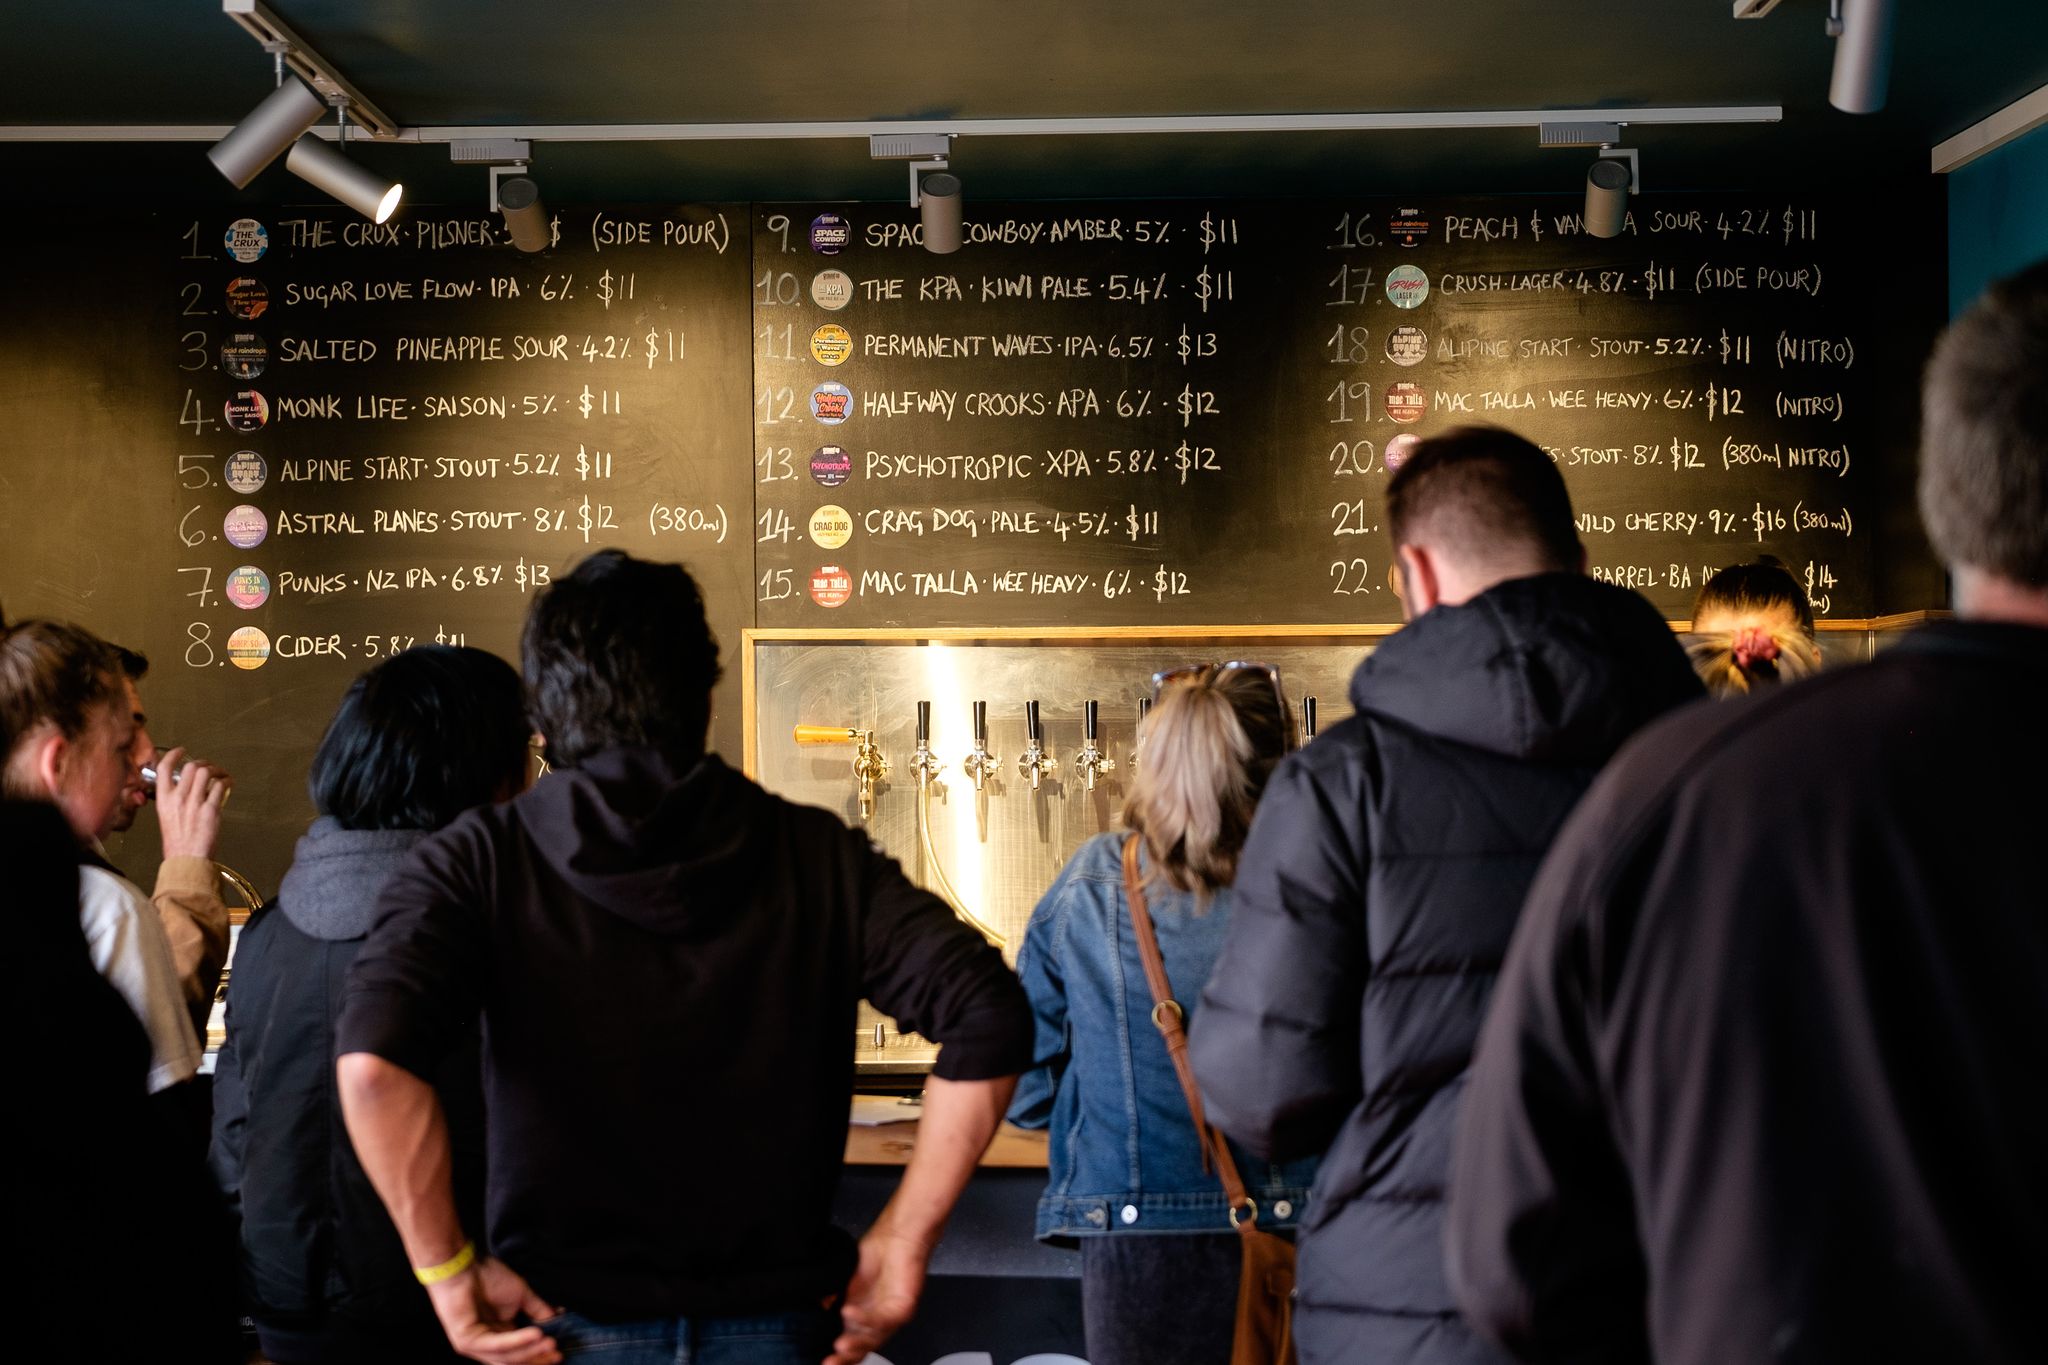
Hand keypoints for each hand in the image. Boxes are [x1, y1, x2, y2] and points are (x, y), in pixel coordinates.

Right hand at [153, 746, 229, 860]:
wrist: (186, 859)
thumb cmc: (177, 842)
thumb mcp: (167, 816)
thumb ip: (174, 800)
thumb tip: (186, 788)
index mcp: (163, 799)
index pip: (164, 769)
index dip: (174, 755)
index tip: (182, 751)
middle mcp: (178, 798)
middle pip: (192, 767)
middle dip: (204, 763)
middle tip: (209, 767)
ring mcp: (194, 803)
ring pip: (207, 772)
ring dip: (217, 770)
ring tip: (221, 775)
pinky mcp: (210, 809)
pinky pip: (220, 786)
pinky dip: (226, 781)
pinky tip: (228, 784)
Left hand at [425, 1256, 561, 1364]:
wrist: (462, 1265)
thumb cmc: (487, 1276)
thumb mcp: (520, 1295)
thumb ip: (536, 1309)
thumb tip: (556, 1319)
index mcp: (497, 1335)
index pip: (520, 1353)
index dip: (539, 1354)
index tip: (560, 1352)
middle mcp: (485, 1345)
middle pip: (514, 1360)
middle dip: (537, 1358)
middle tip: (558, 1354)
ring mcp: (474, 1345)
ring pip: (506, 1356)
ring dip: (531, 1351)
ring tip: (551, 1343)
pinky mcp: (467, 1341)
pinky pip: (497, 1344)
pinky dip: (518, 1341)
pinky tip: (535, 1334)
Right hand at [825, 1228, 930, 1364]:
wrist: (898, 1234)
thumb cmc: (877, 1252)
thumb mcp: (846, 1279)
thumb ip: (833, 1297)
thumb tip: (815, 1311)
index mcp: (863, 1316)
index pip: (850, 1342)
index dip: (837, 1354)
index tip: (821, 1360)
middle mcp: (877, 1320)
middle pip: (862, 1348)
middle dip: (845, 1358)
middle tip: (828, 1363)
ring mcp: (891, 1315)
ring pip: (874, 1339)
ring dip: (855, 1343)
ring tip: (838, 1346)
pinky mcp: (903, 1306)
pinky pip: (884, 1319)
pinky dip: (865, 1318)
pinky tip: (848, 1312)